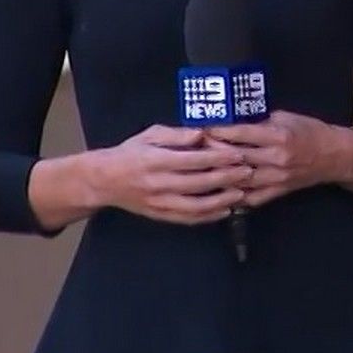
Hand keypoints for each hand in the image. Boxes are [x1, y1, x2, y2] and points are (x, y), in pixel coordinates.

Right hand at [90, 124, 252, 225]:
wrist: (104, 181)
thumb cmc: (130, 153)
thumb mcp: (150, 135)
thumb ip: (177, 135)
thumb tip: (202, 134)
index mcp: (155, 160)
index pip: (193, 160)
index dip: (218, 157)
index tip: (238, 154)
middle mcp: (158, 184)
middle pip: (199, 183)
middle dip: (226, 178)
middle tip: (248, 172)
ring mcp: (159, 203)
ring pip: (196, 206)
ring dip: (222, 201)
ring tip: (241, 193)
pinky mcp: (160, 216)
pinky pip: (188, 219)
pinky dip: (209, 217)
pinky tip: (225, 211)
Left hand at [203, 110, 344, 208]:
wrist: (333, 156)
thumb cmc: (309, 131)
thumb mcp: (286, 117)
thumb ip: (260, 120)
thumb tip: (233, 119)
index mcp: (278, 136)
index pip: (242, 134)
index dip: (220, 131)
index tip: (203, 128)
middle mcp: (276, 159)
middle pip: (237, 157)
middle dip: (213, 152)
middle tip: (195, 148)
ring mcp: (276, 178)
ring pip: (240, 180)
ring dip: (220, 176)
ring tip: (202, 170)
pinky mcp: (278, 192)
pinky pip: (252, 198)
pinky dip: (235, 196)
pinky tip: (219, 192)